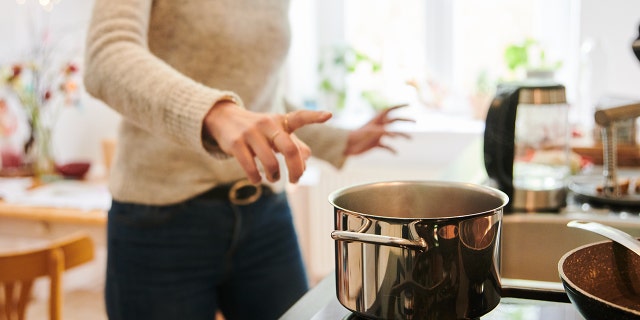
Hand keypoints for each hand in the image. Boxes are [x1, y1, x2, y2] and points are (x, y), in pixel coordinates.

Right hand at [203, 101, 331, 183]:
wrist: (225, 119)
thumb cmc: (258, 130)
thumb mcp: (276, 132)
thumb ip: (294, 145)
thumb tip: (307, 159)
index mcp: (281, 121)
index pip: (300, 117)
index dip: (315, 116)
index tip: (329, 115)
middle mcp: (267, 124)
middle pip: (290, 150)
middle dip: (296, 170)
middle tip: (295, 180)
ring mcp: (251, 133)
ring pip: (271, 163)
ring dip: (274, 176)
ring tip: (273, 178)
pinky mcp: (236, 143)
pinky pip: (250, 168)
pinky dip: (256, 179)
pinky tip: (257, 179)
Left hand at [344, 104, 413, 155]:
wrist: (345, 146)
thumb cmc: (356, 137)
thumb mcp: (370, 132)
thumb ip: (382, 131)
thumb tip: (394, 133)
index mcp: (377, 120)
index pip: (390, 109)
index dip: (400, 106)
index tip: (410, 104)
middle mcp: (379, 126)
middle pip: (395, 121)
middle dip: (405, 120)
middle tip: (415, 122)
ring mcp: (377, 135)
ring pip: (393, 133)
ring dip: (402, 135)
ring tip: (411, 139)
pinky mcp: (375, 144)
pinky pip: (386, 146)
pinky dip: (392, 149)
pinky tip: (396, 153)